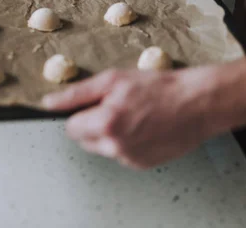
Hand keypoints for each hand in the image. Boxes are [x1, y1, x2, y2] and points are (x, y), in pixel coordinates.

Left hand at [42, 67, 223, 168]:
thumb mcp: (112, 80)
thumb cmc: (158, 87)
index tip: (93, 104)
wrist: (197, 103)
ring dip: (109, 134)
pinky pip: (121, 154)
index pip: (70, 128)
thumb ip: (76, 94)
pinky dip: (126, 142)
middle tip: (115, 106)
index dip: (80, 114)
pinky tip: (143, 127)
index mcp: (105, 124)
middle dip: (92, 124)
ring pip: (102, 147)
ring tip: (133, 115)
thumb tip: (49, 104)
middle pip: (84, 140)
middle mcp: (115, 146)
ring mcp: (129, 158)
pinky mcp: (142, 164)